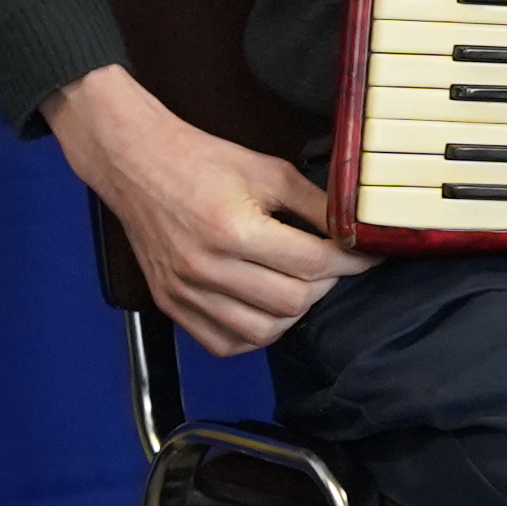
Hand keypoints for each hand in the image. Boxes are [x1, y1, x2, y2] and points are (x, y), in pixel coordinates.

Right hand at [48, 65, 361, 354]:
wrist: (138, 164)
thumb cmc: (201, 162)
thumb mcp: (270, 171)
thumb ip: (316, 204)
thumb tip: (355, 229)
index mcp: (234, 229)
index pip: (312, 263)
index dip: (351, 261)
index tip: (367, 256)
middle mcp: (206, 267)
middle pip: (291, 302)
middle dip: (325, 284)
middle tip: (332, 264)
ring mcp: (184, 291)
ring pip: (262, 331)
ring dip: (293, 313)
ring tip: (300, 284)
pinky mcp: (170, 304)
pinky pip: (223, 343)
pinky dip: (254, 333)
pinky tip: (265, 308)